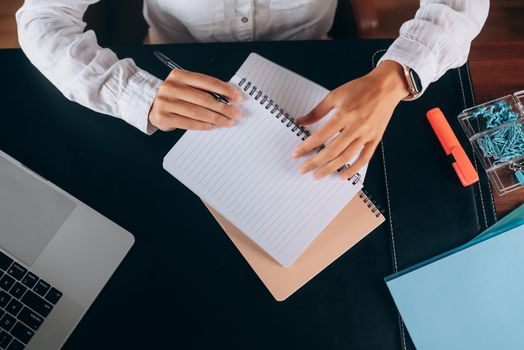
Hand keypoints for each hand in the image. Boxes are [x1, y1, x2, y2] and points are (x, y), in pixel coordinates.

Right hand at [149, 69, 242, 130]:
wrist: (151, 105)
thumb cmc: (176, 96)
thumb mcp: (187, 86)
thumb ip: (205, 89)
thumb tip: (230, 98)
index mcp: (179, 75)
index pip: (207, 82)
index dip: (224, 90)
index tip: (237, 97)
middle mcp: (171, 87)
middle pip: (203, 98)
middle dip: (223, 107)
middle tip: (236, 113)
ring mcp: (165, 102)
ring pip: (197, 112)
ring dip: (216, 118)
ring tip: (228, 122)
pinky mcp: (163, 117)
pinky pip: (188, 123)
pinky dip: (203, 125)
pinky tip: (213, 126)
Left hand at [292, 60, 409, 179]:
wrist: (386, 86)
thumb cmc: (360, 88)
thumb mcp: (335, 95)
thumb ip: (317, 111)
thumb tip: (301, 121)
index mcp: (344, 114)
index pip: (321, 136)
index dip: (307, 147)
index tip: (296, 154)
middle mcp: (356, 126)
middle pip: (332, 150)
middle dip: (315, 162)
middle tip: (304, 169)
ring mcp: (366, 134)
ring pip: (346, 156)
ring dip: (330, 168)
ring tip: (318, 175)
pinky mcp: (375, 138)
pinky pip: (364, 157)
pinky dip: (354, 168)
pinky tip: (343, 176)